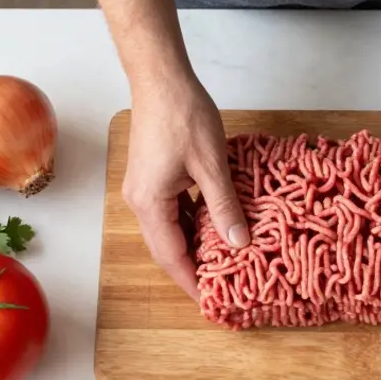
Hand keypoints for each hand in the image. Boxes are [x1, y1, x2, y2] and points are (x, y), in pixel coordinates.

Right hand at [122, 76, 249, 299]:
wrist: (160, 78)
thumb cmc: (183, 115)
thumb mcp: (212, 165)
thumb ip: (224, 206)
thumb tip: (239, 242)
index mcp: (150, 203)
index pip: (171, 256)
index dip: (192, 281)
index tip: (212, 301)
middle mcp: (141, 201)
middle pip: (167, 247)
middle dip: (193, 268)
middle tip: (223, 286)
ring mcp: (145, 189)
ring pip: (170, 229)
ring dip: (195, 245)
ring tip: (224, 261)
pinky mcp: (153, 177)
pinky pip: (172, 210)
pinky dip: (193, 222)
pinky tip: (216, 225)